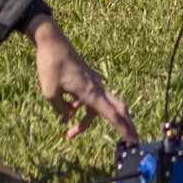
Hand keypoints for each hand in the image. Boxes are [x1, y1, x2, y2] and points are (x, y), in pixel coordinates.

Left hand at [28, 15, 133, 142]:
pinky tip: (70, 112)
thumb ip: (60, 109)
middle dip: (125, 125)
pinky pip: (90, 98)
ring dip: (88, 121)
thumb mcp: (49, 93)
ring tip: (70, 133)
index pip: (112, 115)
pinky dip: (84, 109)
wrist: (51, 41)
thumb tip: (67, 116)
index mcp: (90, 92)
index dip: (123, 129)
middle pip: (117, 108)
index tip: (133, 141)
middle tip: (131, 140)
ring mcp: (93, 82)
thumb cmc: (50, 65)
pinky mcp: (86, 78)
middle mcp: (96, 87)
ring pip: (100, 106)